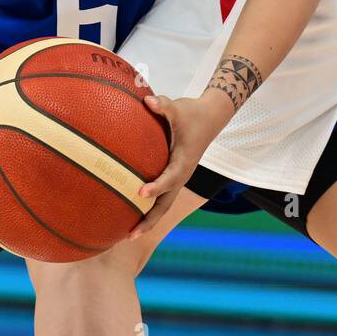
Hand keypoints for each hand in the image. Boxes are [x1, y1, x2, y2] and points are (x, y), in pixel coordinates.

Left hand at [128, 93, 223, 237]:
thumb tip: (147, 100)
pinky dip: (149, 207)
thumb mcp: (178, 108)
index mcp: (183, 163)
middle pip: (165, 204)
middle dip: (149, 221)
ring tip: (127, 234)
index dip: (156, 187)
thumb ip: (163, 105)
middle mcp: (181, 175)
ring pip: (163, 205)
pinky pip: (161, 196)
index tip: (139, 193)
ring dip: (148, 219)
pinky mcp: (174, 176)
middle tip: (129, 235)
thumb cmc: (191, 113)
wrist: (209, 117)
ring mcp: (178, 178)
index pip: (168, 179)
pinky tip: (130, 210)